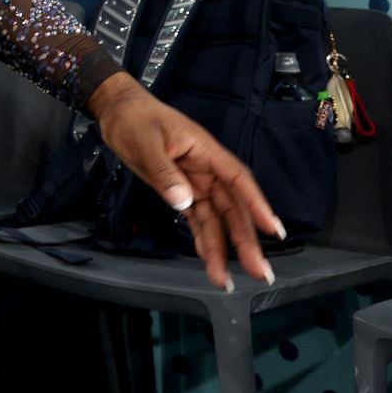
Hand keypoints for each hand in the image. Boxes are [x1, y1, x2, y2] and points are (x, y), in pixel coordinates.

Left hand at [87, 72, 284, 290]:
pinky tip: (210, 261)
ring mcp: (196, 182)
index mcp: (205, 152)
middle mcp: (207, 170)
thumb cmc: (134, 119)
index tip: (274, 231)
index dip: (257, 205)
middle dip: (246, 240)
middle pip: (232, 207)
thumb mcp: (145, 143)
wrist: (118, 111)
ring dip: (223, 248)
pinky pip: (197, 219)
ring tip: (228, 281)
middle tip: (260, 272)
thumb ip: (164, 172)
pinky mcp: (182, 190)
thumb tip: (184, 202)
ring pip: (216, 219)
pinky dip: (203, 239)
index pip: (238, 180)